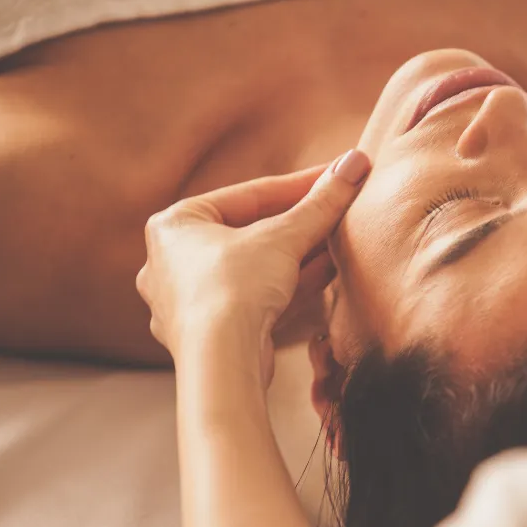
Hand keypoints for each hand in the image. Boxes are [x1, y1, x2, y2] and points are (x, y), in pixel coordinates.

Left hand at [136, 150, 369, 383]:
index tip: (337, 175)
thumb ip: (320, 202)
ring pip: (256, 267)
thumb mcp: (284, 237)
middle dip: (301, 222)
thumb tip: (354, 163)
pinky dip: (290, 284)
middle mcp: (172, 262)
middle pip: (252, 232)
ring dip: (300, 253)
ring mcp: (190, 301)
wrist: (222, 363)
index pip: (249, 196)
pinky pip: (256, 297)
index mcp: (174, 225)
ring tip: (340, 238)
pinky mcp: (212, 334)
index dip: (301, 184)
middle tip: (340, 206)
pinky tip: (328, 270)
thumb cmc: (234, 290)